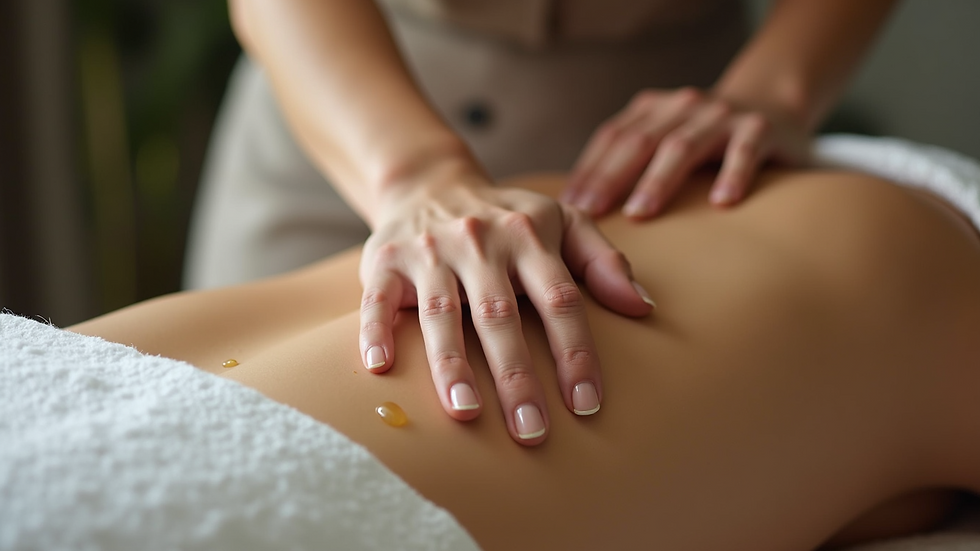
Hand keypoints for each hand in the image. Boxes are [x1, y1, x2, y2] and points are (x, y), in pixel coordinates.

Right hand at [358, 164, 654, 445]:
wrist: (429, 182)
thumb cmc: (507, 218)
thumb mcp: (563, 222)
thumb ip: (603, 262)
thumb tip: (642, 309)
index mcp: (529, 237)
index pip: (560, 299)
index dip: (575, 352)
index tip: (587, 404)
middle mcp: (479, 242)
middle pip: (500, 314)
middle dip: (517, 376)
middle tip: (531, 431)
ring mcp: (429, 251)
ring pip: (441, 312)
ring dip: (452, 364)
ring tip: (466, 413)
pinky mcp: (385, 261)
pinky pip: (378, 300)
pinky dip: (376, 331)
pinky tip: (380, 368)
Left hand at [562, 87, 810, 218]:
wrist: (774, 101)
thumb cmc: (706, 139)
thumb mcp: (665, 139)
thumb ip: (631, 161)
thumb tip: (580, 210)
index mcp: (653, 109)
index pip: (613, 137)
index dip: (589, 169)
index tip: (568, 205)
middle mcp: (683, 106)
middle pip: (639, 141)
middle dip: (611, 177)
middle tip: (591, 213)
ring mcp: (721, 115)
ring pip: (683, 146)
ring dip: (658, 180)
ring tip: (640, 213)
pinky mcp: (760, 128)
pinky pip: (744, 151)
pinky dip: (733, 174)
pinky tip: (723, 203)